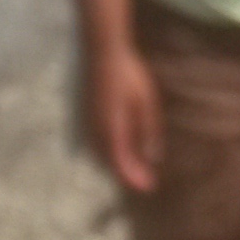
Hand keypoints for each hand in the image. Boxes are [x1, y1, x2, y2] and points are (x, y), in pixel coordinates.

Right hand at [81, 45, 162, 194]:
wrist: (103, 52)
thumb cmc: (129, 75)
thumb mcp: (146, 103)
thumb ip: (149, 131)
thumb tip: (152, 158)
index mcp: (112, 129)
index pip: (121, 165)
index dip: (135, 179)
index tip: (149, 188)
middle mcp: (96, 131)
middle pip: (110, 164)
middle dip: (128, 175)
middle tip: (147, 180)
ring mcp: (88, 124)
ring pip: (101, 156)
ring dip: (117, 165)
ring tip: (136, 167)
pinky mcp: (86, 116)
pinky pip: (96, 144)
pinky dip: (109, 153)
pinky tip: (121, 149)